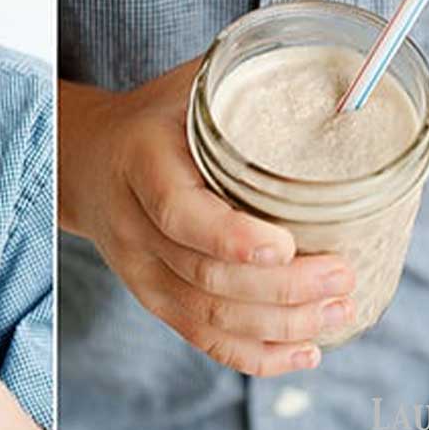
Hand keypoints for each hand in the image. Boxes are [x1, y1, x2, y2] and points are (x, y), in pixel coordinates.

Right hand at [58, 60, 356, 376]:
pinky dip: (255, 354)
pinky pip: (202, 338)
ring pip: (208, 315)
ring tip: (340, 310)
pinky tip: (305, 351)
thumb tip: (342, 74)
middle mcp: (135, 225)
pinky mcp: (153, 298)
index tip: (286, 244)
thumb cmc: (155, 117)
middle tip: (341, 276)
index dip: (231, 238)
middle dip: (281, 288)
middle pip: (205, 276)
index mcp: (142, 162)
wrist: (86, 160)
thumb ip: (248, 76)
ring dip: (280, 325)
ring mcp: (140, 269)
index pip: (179, 213)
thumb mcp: (189, 85)